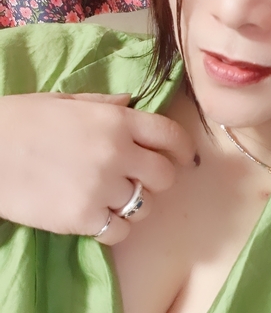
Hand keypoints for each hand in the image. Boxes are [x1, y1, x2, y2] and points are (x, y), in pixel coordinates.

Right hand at [0, 92, 195, 244]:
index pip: (170, 135)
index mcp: (117, 120)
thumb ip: (108, 104)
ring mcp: (102, 188)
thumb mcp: (69, 101)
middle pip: (165, 176)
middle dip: (158, 178)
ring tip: (114, 198)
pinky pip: (120, 231)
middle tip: (140, 178)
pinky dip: (115, 227)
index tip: (184, 157)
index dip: (183, 148)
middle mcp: (117, 153)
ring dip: (136, 204)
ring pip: (145, 206)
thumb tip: (133, 103)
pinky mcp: (82, 219)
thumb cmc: (25, 120)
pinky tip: (98, 216)